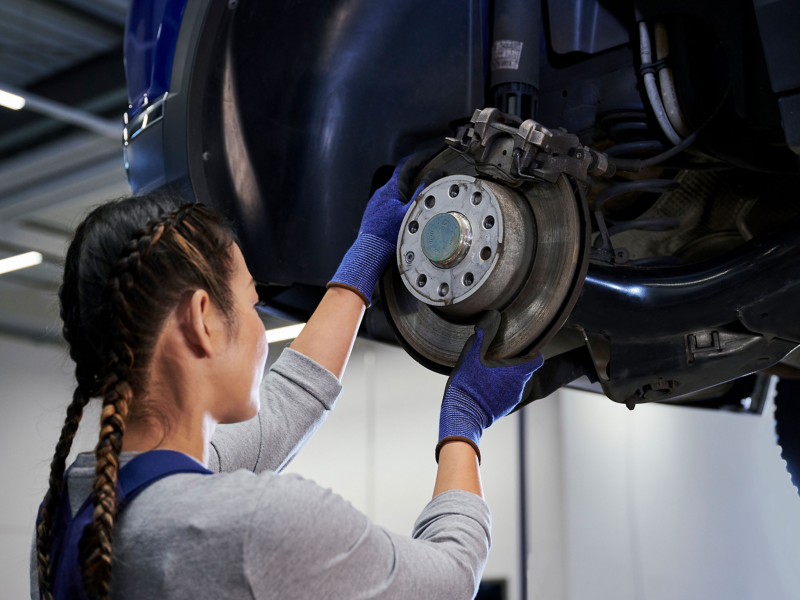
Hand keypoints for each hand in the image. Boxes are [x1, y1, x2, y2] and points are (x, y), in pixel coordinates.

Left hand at [328, 149, 443, 305]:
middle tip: (431, 174)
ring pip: (395, 191)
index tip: (431, 155)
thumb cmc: (390, 233)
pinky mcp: (373, 213)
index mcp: (391, 188)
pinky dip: (400, 202)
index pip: (406, 164)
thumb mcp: (412, 210)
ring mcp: (376, 203)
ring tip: (421, 196)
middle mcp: (381, 192)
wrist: (369, 251)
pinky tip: (407, 212)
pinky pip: (389, 203)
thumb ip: (424, 191)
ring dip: (408, 190)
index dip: (420, 157)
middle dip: (417, 174)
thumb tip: (435, 173)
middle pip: (401, 177)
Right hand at [436, 311, 543, 461]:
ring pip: (515, 380)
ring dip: (506, 374)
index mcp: (517, 372)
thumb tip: (493, 314)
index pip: (537, 358)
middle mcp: (519, 386)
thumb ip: (484, 334)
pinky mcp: (504, 408)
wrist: (460, 416)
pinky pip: (506, 392)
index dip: (532, 350)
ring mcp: (512, 399)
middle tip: (497, 352)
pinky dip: (499, 385)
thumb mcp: (471, 356)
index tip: (520, 344)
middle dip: (514, 360)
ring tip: (488, 367)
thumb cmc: (467, 386)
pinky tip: (484, 382)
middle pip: (525, 368)